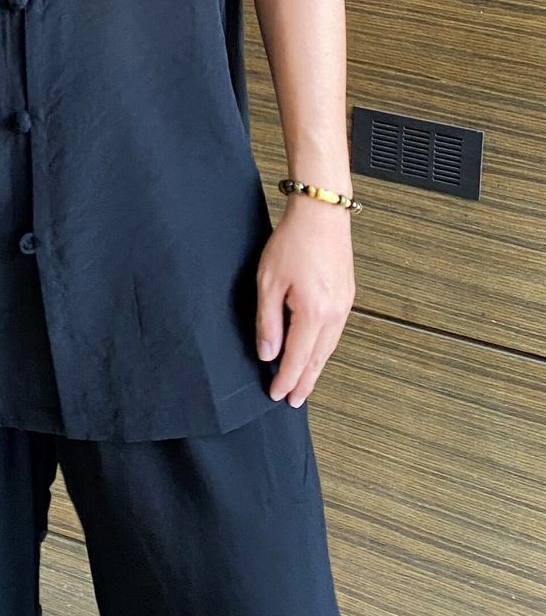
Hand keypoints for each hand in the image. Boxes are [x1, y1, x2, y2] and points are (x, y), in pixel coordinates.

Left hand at [255, 195, 355, 405]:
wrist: (322, 214)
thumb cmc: (293, 241)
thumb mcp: (268, 282)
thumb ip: (267, 321)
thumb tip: (267, 353)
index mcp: (313, 313)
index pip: (296, 357)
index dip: (285, 379)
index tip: (276, 395)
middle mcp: (334, 314)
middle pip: (317, 359)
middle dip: (304, 382)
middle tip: (293, 401)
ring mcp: (344, 306)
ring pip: (328, 348)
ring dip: (314, 368)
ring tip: (303, 384)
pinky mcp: (347, 296)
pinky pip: (334, 333)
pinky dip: (323, 349)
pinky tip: (315, 353)